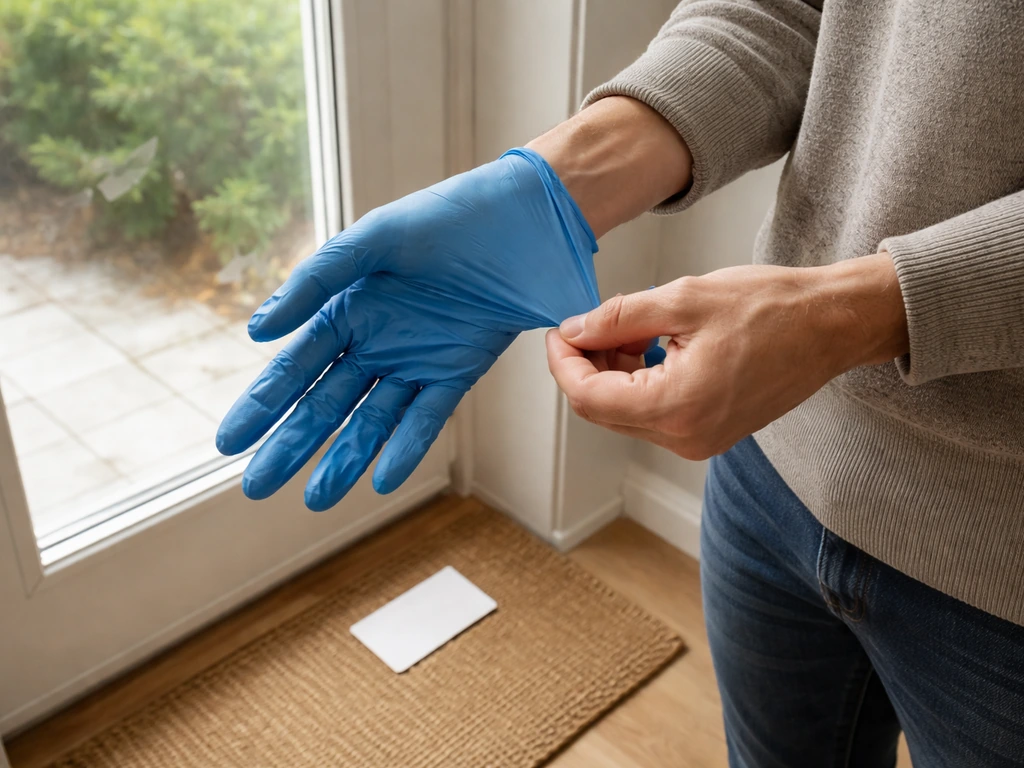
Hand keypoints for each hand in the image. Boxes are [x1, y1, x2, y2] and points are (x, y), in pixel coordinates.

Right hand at [216, 148, 600, 509]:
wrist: (523, 218)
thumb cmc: (445, 217)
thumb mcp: (373, 240)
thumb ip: (316, 282)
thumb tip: (256, 331)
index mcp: (347, 311)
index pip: (294, 368)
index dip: (262, 406)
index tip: (228, 443)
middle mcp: (375, 343)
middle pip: (324, 404)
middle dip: (291, 445)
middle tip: (257, 487)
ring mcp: (415, 362)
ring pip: (371, 420)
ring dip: (344, 458)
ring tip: (316, 499)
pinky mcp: (457, 372)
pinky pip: (426, 417)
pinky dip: (405, 446)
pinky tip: (381, 478)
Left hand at [546, 254, 908, 459]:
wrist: (831, 326)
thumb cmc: (772, 308)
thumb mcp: (683, 299)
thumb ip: (619, 318)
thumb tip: (575, 331)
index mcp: (677, 407)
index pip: (589, 397)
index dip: (564, 362)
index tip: (558, 331)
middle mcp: (685, 437)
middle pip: (603, 409)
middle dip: (586, 366)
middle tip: (590, 323)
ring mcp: (699, 442)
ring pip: (625, 413)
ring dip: (612, 373)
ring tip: (627, 328)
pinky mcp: (709, 434)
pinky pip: (654, 414)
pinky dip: (638, 382)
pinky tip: (649, 347)